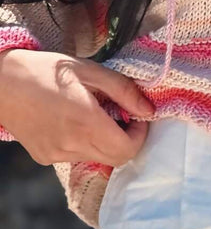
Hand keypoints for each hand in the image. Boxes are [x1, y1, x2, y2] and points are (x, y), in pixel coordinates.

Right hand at [0, 48, 153, 168]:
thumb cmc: (43, 70)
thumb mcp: (88, 69)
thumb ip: (122, 90)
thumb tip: (148, 109)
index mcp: (85, 121)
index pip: (127, 149)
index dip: (140, 135)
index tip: (137, 117)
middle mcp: (71, 144)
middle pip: (116, 159)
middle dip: (126, 140)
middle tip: (121, 117)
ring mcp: (56, 154)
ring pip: (97, 158)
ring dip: (105, 142)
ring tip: (93, 116)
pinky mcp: (44, 157)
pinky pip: (76, 156)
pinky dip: (84, 144)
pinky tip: (72, 123)